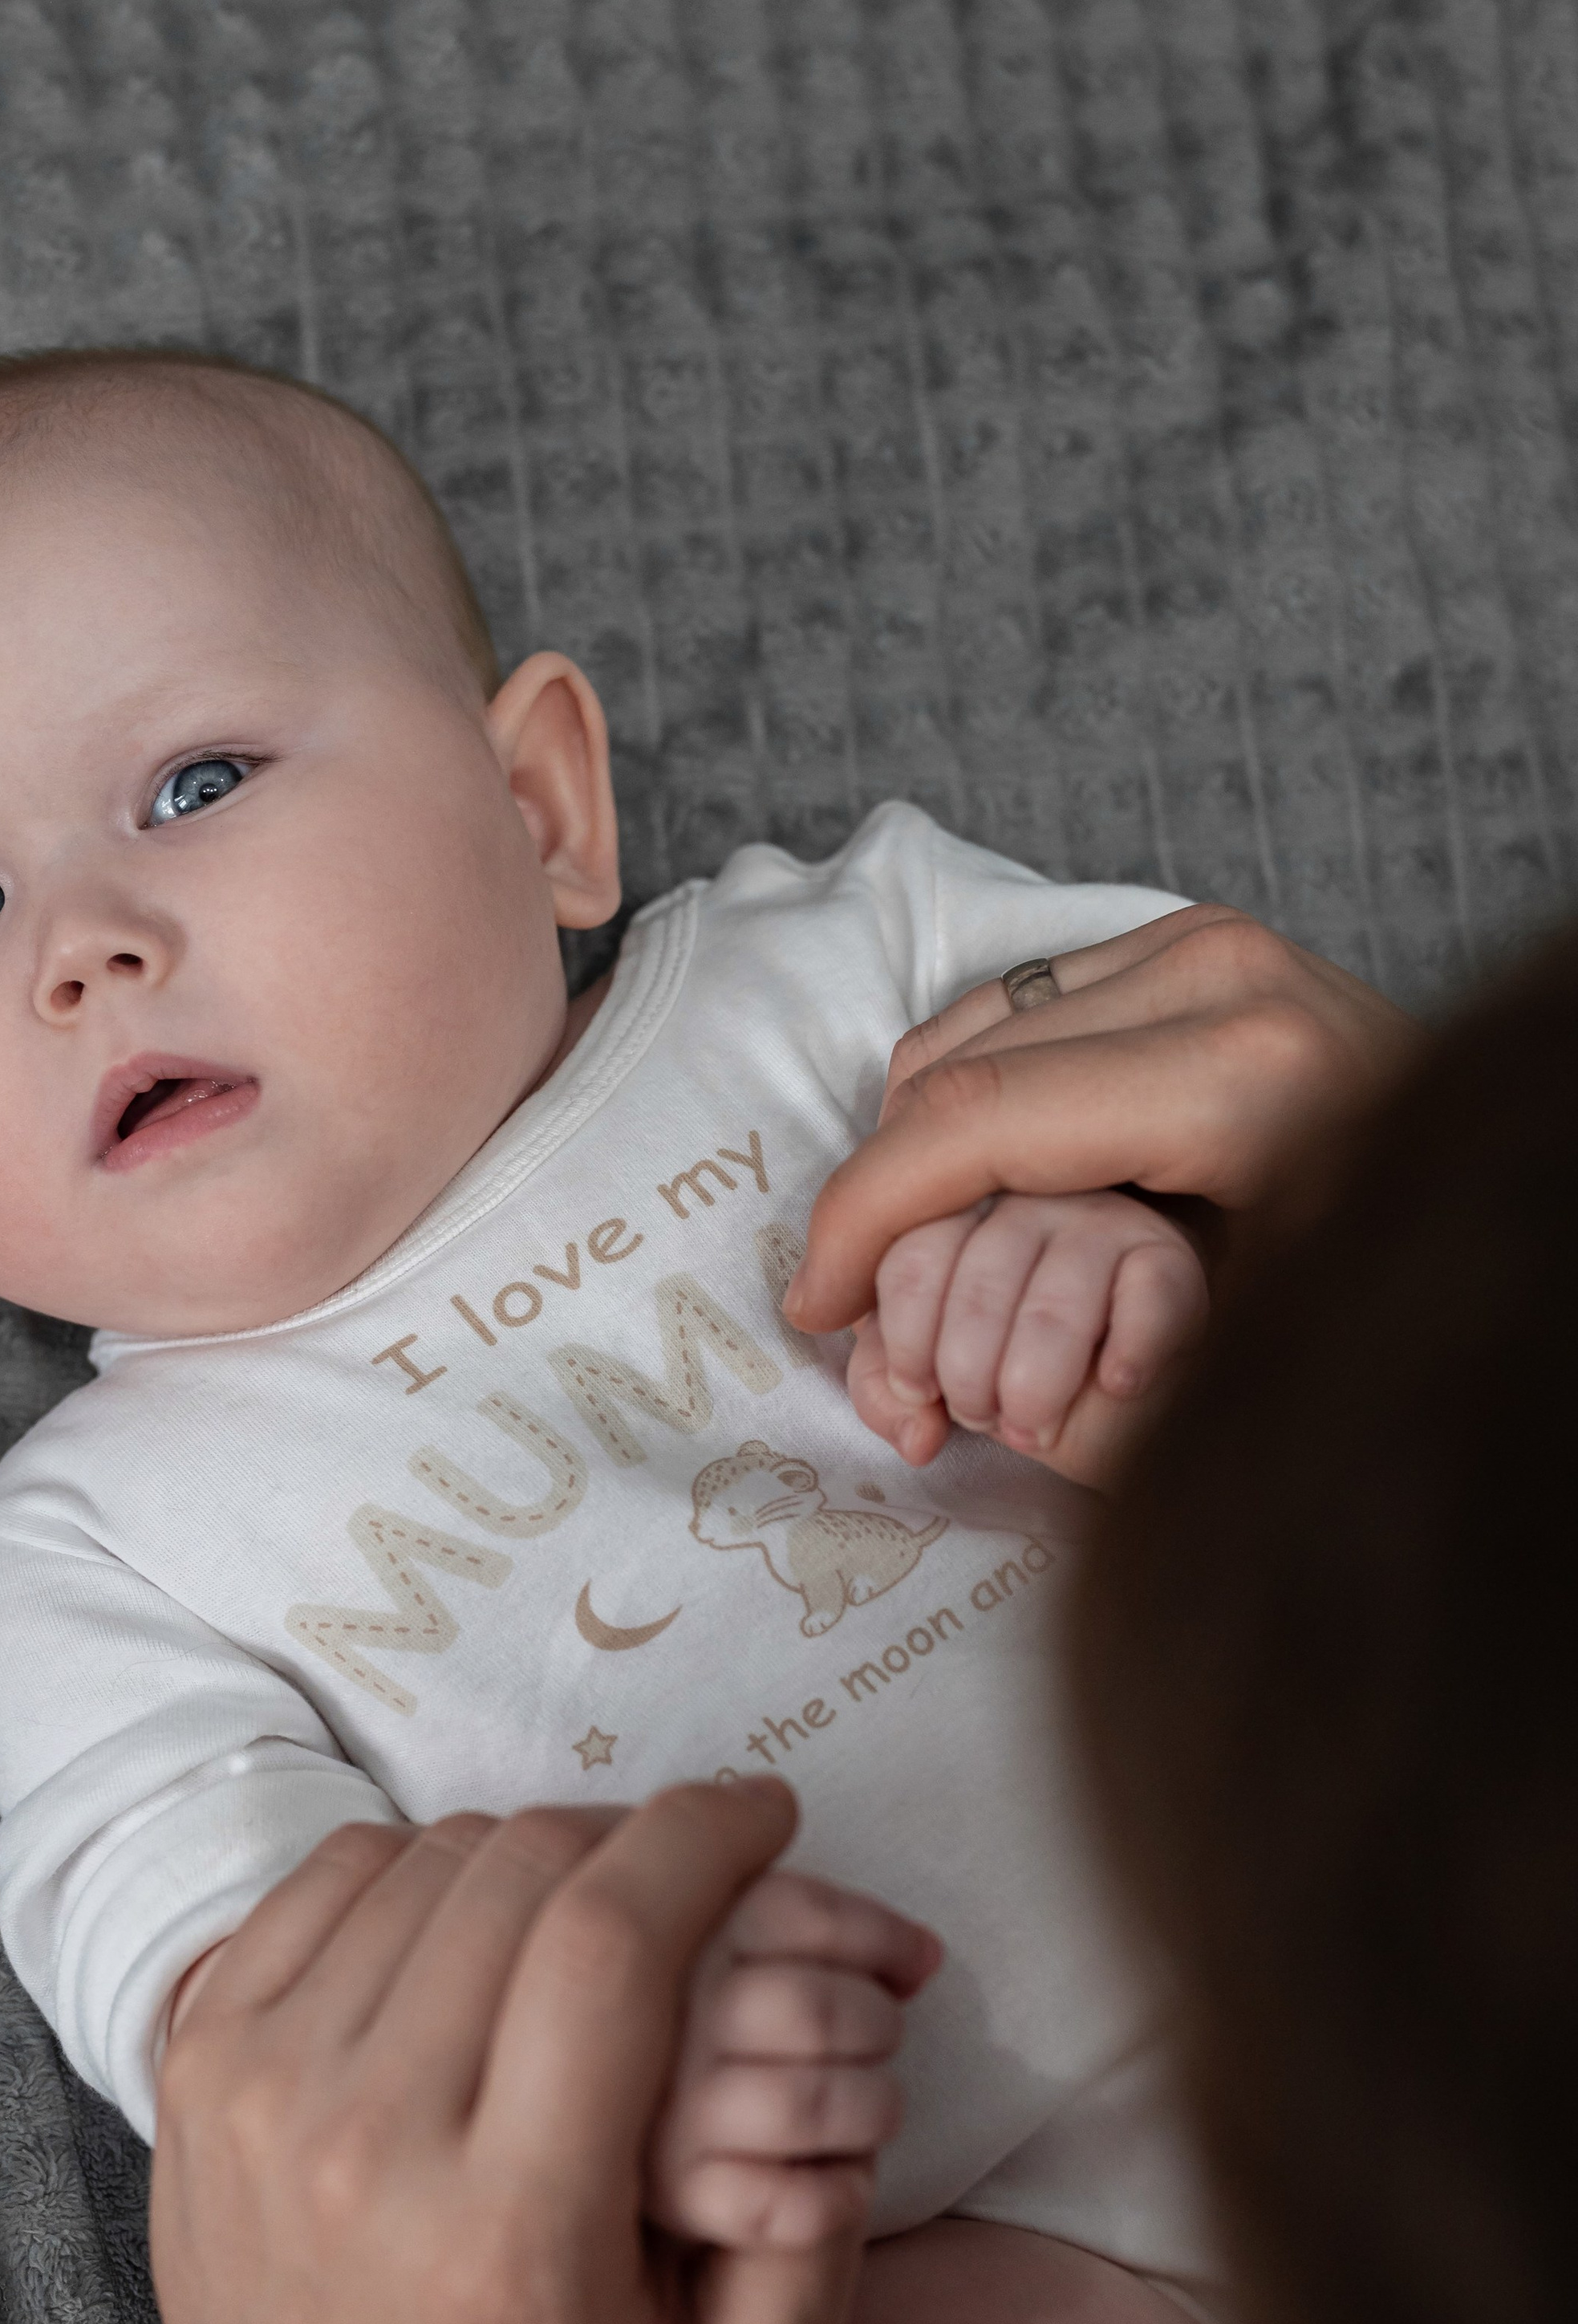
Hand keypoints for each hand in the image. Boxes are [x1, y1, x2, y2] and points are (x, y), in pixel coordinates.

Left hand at [154, 1780, 863, 2323]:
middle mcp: (362, 2148)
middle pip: (520, 1874)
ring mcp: (257, 2095)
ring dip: (536, 1849)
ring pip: (429, 1859)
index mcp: (506, 2235)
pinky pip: (334, 1877)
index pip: (610, 1944)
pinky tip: (477, 1923)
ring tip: (594, 1900)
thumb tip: (843, 2038)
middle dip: (635, 1833)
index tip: (765, 1812)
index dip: (704, 1837)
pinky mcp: (198, 2064)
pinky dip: (426, 1868)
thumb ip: (815, 2234)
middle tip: (693, 1862)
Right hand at [645, 1871, 939, 2247]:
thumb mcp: (724, 1935)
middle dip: (878, 2023)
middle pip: (817, 2008)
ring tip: (868, 2109)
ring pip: (813, 2105)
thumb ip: (811, 1927)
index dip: (879, 1935)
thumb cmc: (690, 2010)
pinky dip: (837, 2195)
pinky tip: (839, 2181)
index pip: (795, 1911)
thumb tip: (925, 1958)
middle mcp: (660, 2020)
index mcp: (672, 1935)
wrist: (581, 2119)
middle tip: (874, 2040)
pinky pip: (786, 2206)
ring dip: (873, 2106)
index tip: (913, 1964)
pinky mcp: (672, 2197)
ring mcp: (662, 2112)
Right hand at [787, 907, 1420, 1344]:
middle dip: (878, 1195)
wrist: (1523, 1203)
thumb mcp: (1261, 1350)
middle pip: (953, 1067)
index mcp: (1233, 1073)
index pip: (969, 1121)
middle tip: (855, 1304)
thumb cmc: (1401, 1291)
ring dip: (920, 1141)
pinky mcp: (1203, 944)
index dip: (863, 1220)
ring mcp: (1208, 944)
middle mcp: (1215, 974)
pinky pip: (1027, 1003)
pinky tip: (988, 1186)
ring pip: (973, 1024)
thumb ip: (1106, 1355)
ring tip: (919, 1254)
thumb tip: (950, 1379)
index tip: (815, 1307)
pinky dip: (977, 1090)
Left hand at [848, 1188, 1208, 1482]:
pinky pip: (1147, 1305)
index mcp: (955, 1208)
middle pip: (977, 1288)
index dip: (907, 1345)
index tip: (923, 1395)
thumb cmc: (1015, 1365)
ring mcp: (1104, 1219)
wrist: (1119, 1385)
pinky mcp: (1171, 1259)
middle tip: (986, 1416)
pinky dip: (1128, 1360)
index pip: (909, 1261)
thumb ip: (888, 1390)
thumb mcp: (934, 1376)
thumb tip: (917, 1434)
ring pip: (1052, 1311)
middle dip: (969, 1381)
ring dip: (1034, 1390)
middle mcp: (1028, 1197)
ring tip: (1033, 1425)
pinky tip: (1116, 1387)